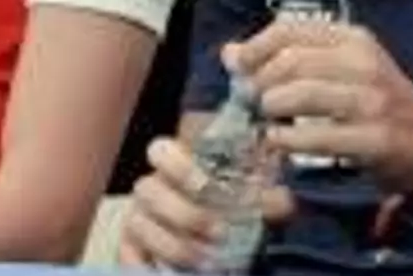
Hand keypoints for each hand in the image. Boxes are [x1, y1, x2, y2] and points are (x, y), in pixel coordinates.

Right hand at [117, 135, 294, 270]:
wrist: (220, 233)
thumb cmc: (234, 203)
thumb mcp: (253, 194)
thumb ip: (266, 193)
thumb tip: (285, 201)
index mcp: (176, 163)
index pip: (160, 150)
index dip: (179, 165)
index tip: (207, 185)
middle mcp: (151, 187)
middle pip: (147, 188)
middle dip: (185, 213)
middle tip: (221, 232)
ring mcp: (137, 216)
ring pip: (140, 225)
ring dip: (175, 244)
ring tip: (209, 260)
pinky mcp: (130, 246)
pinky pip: (128, 255)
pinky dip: (144, 265)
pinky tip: (167, 273)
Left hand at [226, 20, 412, 193]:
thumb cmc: (374, 102)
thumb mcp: (339, 69)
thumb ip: (288, 57)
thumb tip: (230, 53)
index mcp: (353, 39)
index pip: (290, 29)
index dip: (255, 48)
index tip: (239, 68)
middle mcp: (364, 63)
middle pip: (291, 61)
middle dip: (260, 82)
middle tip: (252, 101)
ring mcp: (371, 101)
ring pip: (302, 94)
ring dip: (272, 109)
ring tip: (266, 121)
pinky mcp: (375, 138)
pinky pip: (318, 137)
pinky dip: (288, 140)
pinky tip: (279, 142)